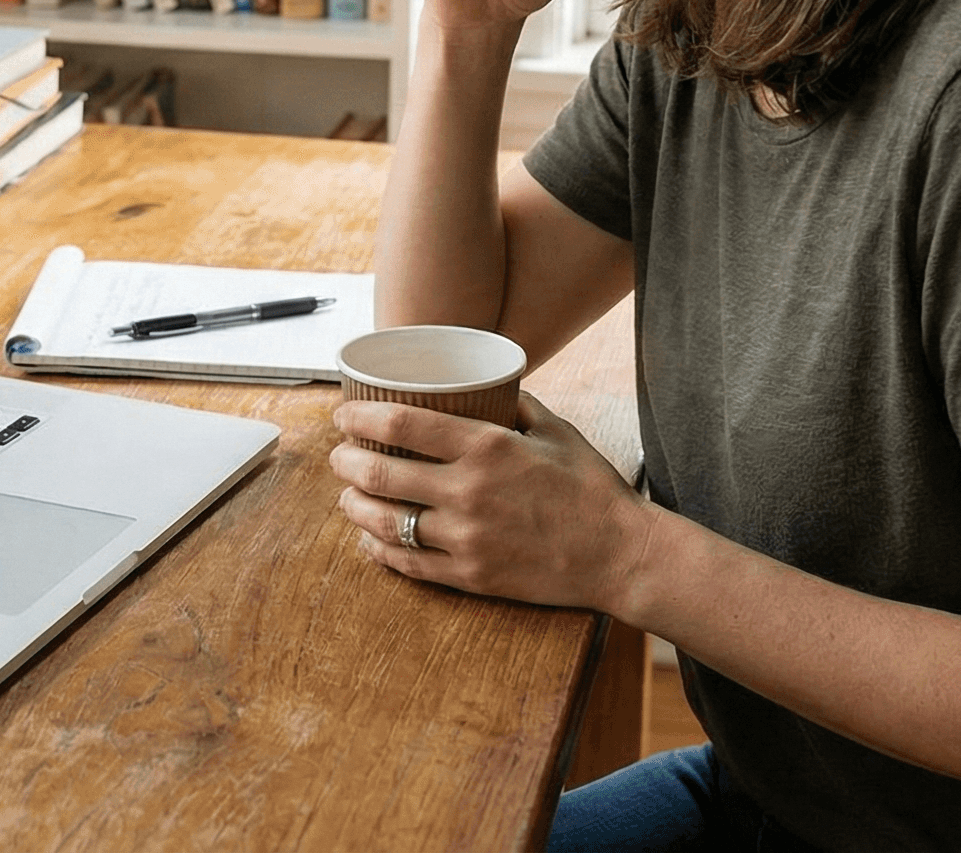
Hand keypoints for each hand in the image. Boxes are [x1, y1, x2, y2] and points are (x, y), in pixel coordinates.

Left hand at [327, 393, 659, 615]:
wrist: (620, 555)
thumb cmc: (590, 489)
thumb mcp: (556, 430)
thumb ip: (515, 404)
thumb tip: (485, 383)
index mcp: (488, 448)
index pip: (401, 425)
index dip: (360, 417)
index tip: (344, 413)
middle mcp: (469, 493)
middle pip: (381, 473)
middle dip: (346, 461)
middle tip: (340, 455)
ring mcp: (467, 539)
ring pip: (386, 522)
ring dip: (354, 506)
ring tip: (347, 496)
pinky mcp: (471, 577)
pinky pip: (409, 564)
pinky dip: (380, 549)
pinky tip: (370, 538)